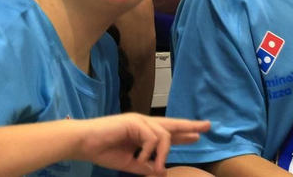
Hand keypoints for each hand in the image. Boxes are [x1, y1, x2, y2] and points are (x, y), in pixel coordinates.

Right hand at [74, 114, 209, 174]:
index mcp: (143, 132)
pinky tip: (141, 160)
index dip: (183, 134)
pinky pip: (151, 138)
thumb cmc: (103, 151)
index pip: (167, 132)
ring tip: (158, 169)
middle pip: (172, 124)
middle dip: (190, 126)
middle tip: (208, 126)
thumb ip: (145, 166)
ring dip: (163, 154)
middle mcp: (143, 123)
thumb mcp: (129, 163)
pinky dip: (149, 152)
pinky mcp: (134, 122)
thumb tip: (162, 173)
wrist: (84, 143)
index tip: (198, 135)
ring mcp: (139, 121)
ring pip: (164, 135)